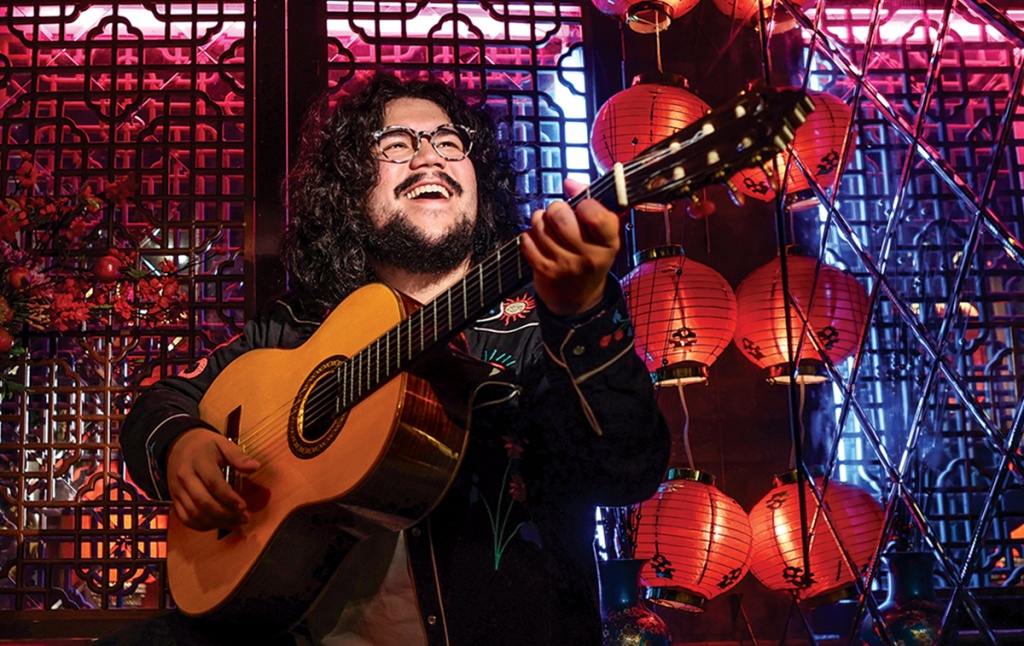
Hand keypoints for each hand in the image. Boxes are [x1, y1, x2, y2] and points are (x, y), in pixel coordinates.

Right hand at [166, 428, 259, 530]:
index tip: (244, 506)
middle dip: (225, 514)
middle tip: (243, 518)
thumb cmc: (203, 445)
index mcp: (199, 461)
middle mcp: (185, 477)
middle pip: (203, 502)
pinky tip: (218, 524)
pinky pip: (185, 518)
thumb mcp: (222, 443)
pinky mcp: (174, 499)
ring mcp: (178, 490)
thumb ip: (238, 456)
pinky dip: (202, 525)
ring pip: (194, 513)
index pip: (213, 483)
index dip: (229, 498)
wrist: (177, 445)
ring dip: (216, 522)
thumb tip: (255, 467)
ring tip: (235, 522)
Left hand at [521, 178, 619, 315]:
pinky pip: (527, 240)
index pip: (595, 214)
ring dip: (540, 221)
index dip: (584, 204)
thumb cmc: (589, 257)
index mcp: (609, 243)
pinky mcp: (545, 271)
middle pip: (560, 215)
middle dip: (555, 209)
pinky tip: (539, 241)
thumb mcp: (601, 234)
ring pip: (541, 225)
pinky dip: (530, 236)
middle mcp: (589, 256)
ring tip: (548, 228)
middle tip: (558, 215)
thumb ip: (591, 202)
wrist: (578, 299)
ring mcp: (565, 265)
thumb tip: (569, 183)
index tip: (582, 208)